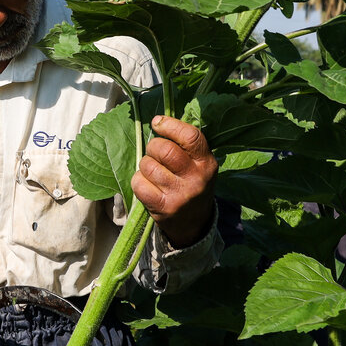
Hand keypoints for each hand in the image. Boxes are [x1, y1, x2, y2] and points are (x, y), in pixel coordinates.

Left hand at [132, 114, 216, 248]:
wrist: (194, 225)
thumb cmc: (191, 185)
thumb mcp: (199, 165)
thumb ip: (185, 145)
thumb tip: (158, 120)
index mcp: (207, 163)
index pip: (190, 136)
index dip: (169, 125)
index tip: (157, 122)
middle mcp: (196, 179)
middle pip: (164, 149)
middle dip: (153, 147)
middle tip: (154, 153)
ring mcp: (180, 195)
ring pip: (148, 165)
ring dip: (145, 165)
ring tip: (153, 173)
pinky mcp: (163, 208)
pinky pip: (139, 183)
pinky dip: (138, 181)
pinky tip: (147, 186)